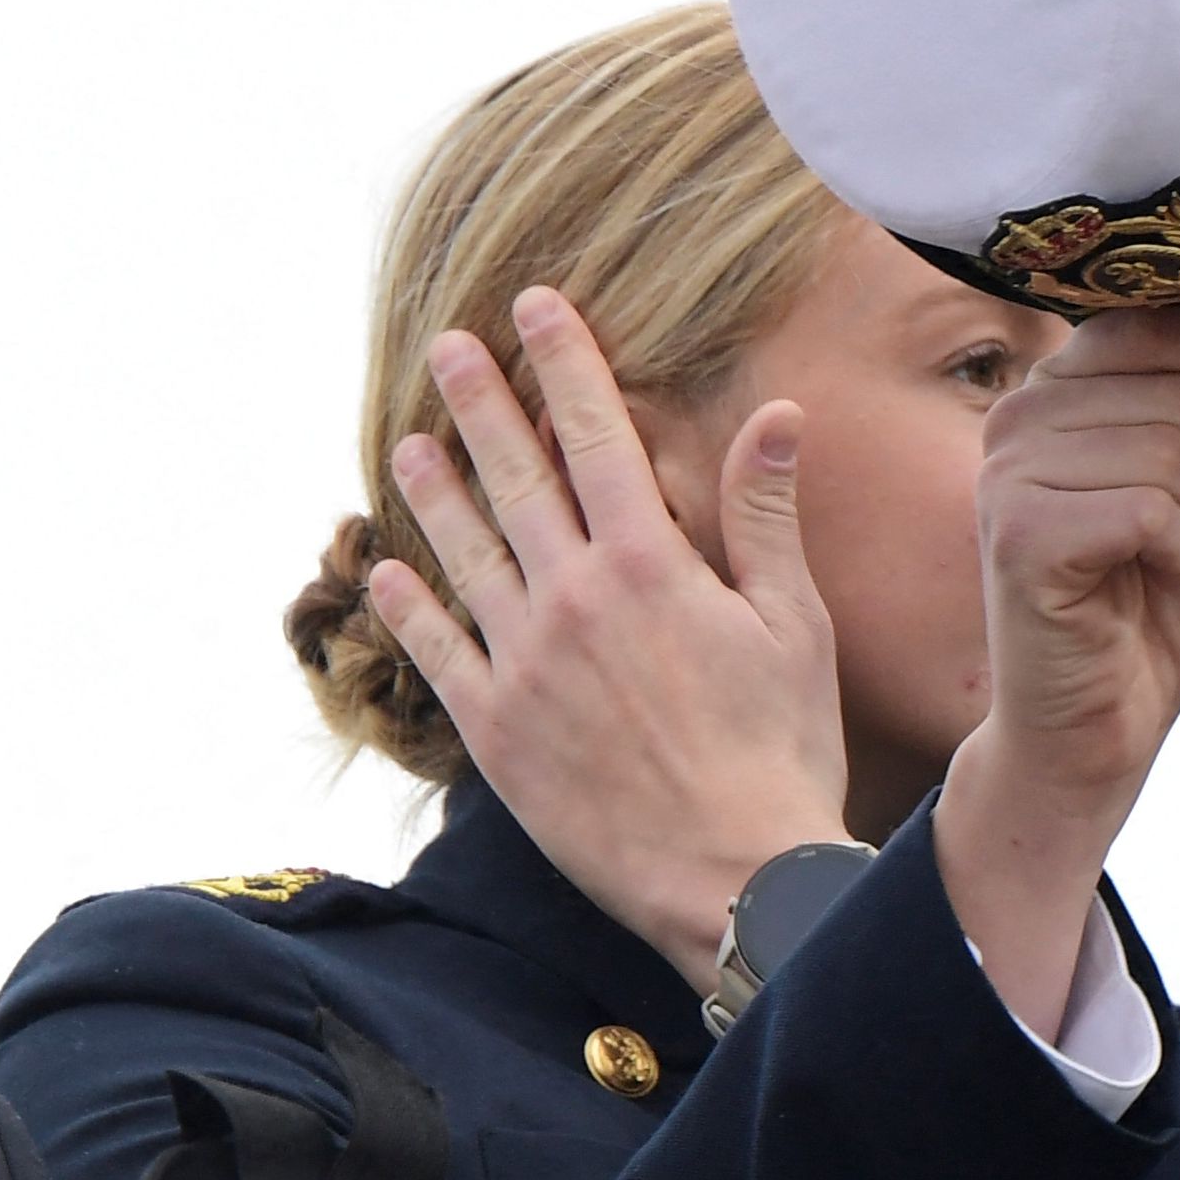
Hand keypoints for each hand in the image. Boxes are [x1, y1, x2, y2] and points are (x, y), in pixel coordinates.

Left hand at [366, 288, 848, 989]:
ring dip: (433, 494)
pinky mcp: (493, 729)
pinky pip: (438, 651)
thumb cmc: (782, 749)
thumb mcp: (794, 624)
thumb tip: (771, 415)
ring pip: (465, 556)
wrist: (731, 872)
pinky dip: (409, 607)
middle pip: (514, 479)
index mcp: (652, 566)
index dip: (564, 364)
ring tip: (408, 443)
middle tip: (446, 346)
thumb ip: (764, 516)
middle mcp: (574, 601)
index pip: (597, 436)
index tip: (534, 307)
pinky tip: (385, 570)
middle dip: (480, 403)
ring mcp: (524, 664)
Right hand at [938, 312, 1179, 1036]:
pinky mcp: (1019, 533)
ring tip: (1170, 567)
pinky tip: (1148, 584)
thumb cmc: (1166, 602)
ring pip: (1174, 450)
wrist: (1097, 722)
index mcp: (1065, 383)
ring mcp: (1010, 471)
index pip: (1176, 324)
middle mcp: (1022, 411)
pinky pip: (1150, 510)